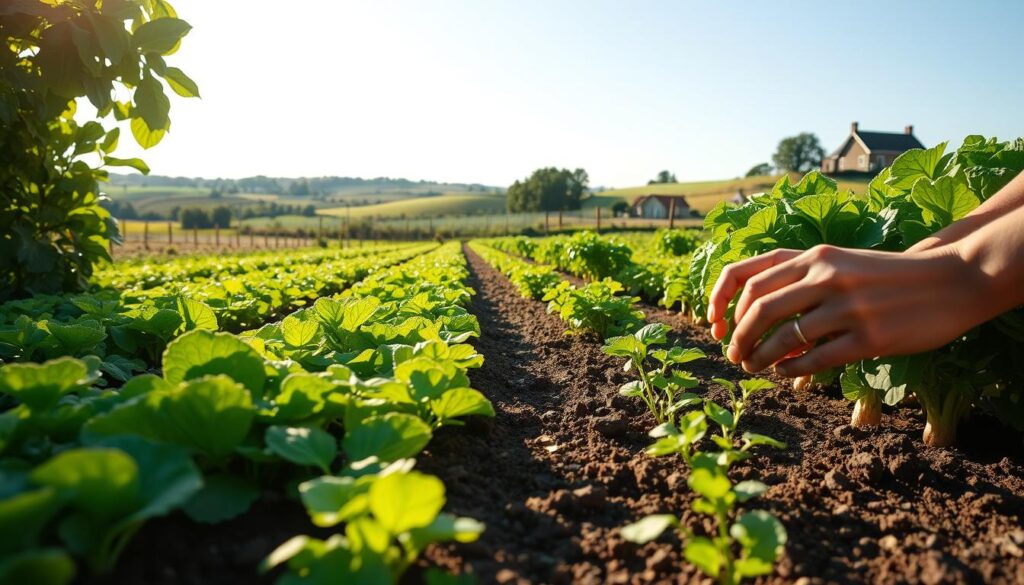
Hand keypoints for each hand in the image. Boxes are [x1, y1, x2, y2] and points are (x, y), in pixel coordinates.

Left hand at [705, 244, 987, 376]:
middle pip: (759, 309)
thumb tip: (750, 315)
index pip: (747, 276)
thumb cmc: (884, 275)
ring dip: (761, 358)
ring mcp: (848, 306)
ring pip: (784, 337)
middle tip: (735, 355)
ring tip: (755, 367)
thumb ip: (798, 278)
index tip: (715, 325)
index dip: (720, 303)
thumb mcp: (838, 261)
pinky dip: (793, 370)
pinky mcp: (869, 337)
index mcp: (814, 254)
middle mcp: (826, 275)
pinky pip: (816, 359)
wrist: (949, 280)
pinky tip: (787, 373)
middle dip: (738, 337)